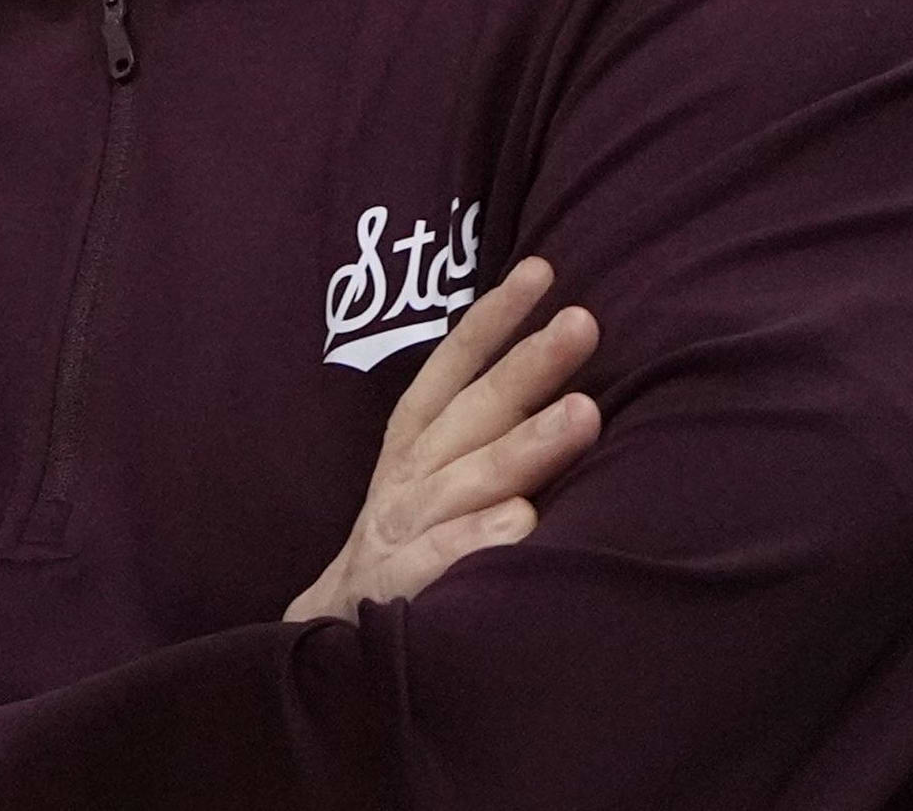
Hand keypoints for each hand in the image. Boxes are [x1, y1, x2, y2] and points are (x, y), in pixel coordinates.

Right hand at [282, 254, 599, 624]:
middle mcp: (409, 479)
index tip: (540, 272)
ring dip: (524, 445)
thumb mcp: (436, 483)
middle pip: (474, 413)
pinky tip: (522, 523)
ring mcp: (402, 532)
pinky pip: (441, 560)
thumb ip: (483, 437)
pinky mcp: (400, 591)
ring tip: (583, 415)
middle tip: (582, 324)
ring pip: (467, 480)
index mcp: (416, 446)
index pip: (454, 371)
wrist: (329, 641)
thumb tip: (570, 390)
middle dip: (528, 365)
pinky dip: (477, 539)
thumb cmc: (410, 550)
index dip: (492, 320)